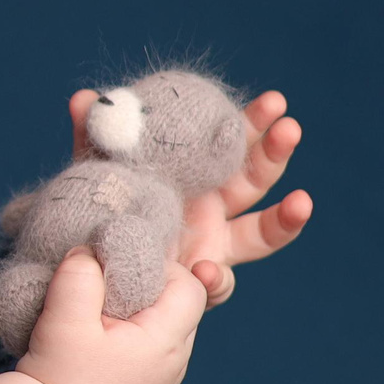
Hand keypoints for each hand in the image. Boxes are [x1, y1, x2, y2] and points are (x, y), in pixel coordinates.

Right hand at [15, 243, 224, 383]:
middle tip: (107, 290)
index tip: (120, 270)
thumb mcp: (63, 319)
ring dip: (139, 313)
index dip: (159, 267)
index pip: (188, 286)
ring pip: (166, 327)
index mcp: (165, 342)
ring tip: (100, 318)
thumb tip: (90, 250)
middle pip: (181, 305)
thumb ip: (79, 275)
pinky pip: (152, 350)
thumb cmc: (59, 379)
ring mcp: (164, 381)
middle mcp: (175, 363)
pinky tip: (100, 342)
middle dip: (148, 287)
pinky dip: (133, 337)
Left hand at [64, 87, 312, 309]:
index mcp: (195, 173)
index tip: (274, 101)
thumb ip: (92, 140)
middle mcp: (213, 209)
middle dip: (276, 153)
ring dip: (285, 218)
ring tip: (302, 203)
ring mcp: (212, 248)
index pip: (233, 142)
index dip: (255, 122)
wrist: (88, 267)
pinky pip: (216, 284)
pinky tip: (204, 271)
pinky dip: (215, 279)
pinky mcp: (196, 285)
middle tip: (290, 128)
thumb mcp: (94, 173)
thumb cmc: (100, 212)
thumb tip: (81, 98)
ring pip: (261, 232)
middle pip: (256, 179)